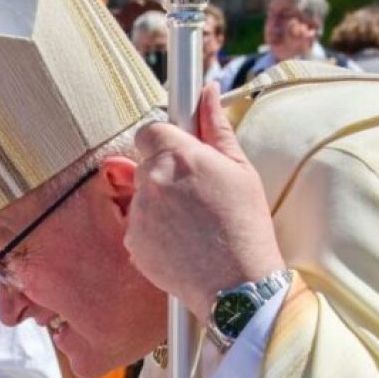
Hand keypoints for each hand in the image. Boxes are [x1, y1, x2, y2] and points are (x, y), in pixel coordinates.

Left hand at [124, 85, 285, 314]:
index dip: (166, 140)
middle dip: (165, 172)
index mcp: (178, 157)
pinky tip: (182, 241)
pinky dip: (154, 230)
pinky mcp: (133, 243)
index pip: (150, 130)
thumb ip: (216, 128)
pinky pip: (138, 225)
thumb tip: (207, 92)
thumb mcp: (240, 170)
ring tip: (193, 222)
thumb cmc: (246, 226)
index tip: (181, 151)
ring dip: (159, 202)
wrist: (236, 285)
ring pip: (141, 195)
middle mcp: (152, 182)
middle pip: (145, 163)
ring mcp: (139, 215)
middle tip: (197, 193)